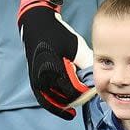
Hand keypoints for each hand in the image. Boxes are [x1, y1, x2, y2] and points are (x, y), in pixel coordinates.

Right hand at [17, 0, 92, 118]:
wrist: (37, 24)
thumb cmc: (58, 33)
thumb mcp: (77, 46)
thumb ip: (86, 64)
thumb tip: (95, 79)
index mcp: (53, 71)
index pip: (72, 92)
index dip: (85, 94)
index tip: (94, 91)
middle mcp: (42, 79)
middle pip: (63, 99)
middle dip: (77, 99)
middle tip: (87, 99)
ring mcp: (36, 81)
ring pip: (53, 101)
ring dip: (65, 103)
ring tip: (76, 106)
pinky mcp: (34, 80)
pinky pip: (45, 98)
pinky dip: (55, 103)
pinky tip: (65, 106)